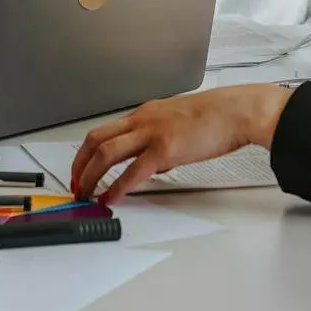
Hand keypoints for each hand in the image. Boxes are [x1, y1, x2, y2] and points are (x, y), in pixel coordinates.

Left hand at [70, 84, 290, 205]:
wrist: (236, 111)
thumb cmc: (215, 117)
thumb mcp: (177, 121)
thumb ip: (158, 138)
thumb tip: (148, 164)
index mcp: (145, 113)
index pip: (104, 131)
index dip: (86, 153)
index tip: (81, 169)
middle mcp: (142, 120)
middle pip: (95, 140)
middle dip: (79, 164)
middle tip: (75, 184)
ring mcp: (152, 133)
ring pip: (106, 153)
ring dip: (90, 176)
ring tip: (85, 193)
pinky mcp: (165, 149)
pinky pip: (132, 172)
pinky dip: (116, 187)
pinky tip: (111, 198)